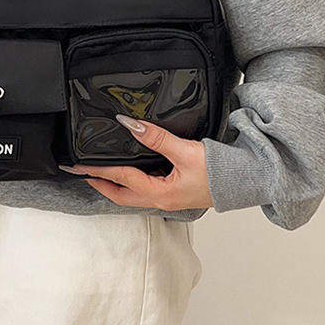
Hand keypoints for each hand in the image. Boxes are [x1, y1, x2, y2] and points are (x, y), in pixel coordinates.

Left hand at [59, 115, 213, 210]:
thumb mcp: (185, 150)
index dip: (98, 169)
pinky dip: (131, 182)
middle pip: (121, 195)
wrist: (245, 180)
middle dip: (100, 184)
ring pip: (132, 195)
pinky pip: (145, 190)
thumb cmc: (220, 171)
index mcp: (160, 193)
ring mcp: (168, 199)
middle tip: (81, 172)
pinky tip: (130, 172)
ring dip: (114, 185)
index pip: (121, 178)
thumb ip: (156, 137)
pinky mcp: (175, 193)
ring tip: (99, 172)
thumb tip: (130, 125)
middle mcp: (161, 200)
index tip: (79, 163)